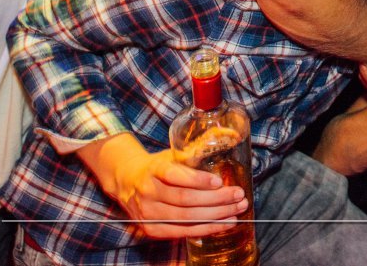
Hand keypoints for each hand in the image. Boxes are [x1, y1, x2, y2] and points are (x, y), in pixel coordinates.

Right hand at [106, 148, 247, 238]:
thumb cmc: (159, 167)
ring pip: (186, 217)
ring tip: (237, 209)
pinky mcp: (152, 229)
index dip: (198, 180)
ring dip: (216, 216)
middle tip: (238, 194)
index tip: (219, 181)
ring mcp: (148, 213)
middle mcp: (149, 192)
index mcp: (154, 169)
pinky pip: (182, 232)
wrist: (128, 182)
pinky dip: (206, 229)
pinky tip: (223, 223)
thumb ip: (199, 146)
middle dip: (216, 199)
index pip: (175, 175)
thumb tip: (231, 134)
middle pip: (185, 199)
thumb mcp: (173, 153)